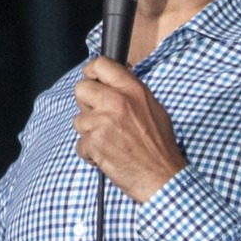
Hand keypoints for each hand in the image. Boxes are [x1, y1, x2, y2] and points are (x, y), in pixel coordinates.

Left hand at [73, 57, 186, 202]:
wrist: (161, 176)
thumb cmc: (159, 145)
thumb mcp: (153, 108)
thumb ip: (130, 93)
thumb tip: (112, 84)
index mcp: (133, 90)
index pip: (101, 64)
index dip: (91, 72)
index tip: (92, 80)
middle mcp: (117, 101)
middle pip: (81, 89)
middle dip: (86, 104)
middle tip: (100, 117)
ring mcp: (103, 121)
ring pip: (79, 120)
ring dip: (90, 133)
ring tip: (109, 142)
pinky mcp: (94, 142)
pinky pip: (80, 143)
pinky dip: (90, 153)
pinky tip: (107, 156)